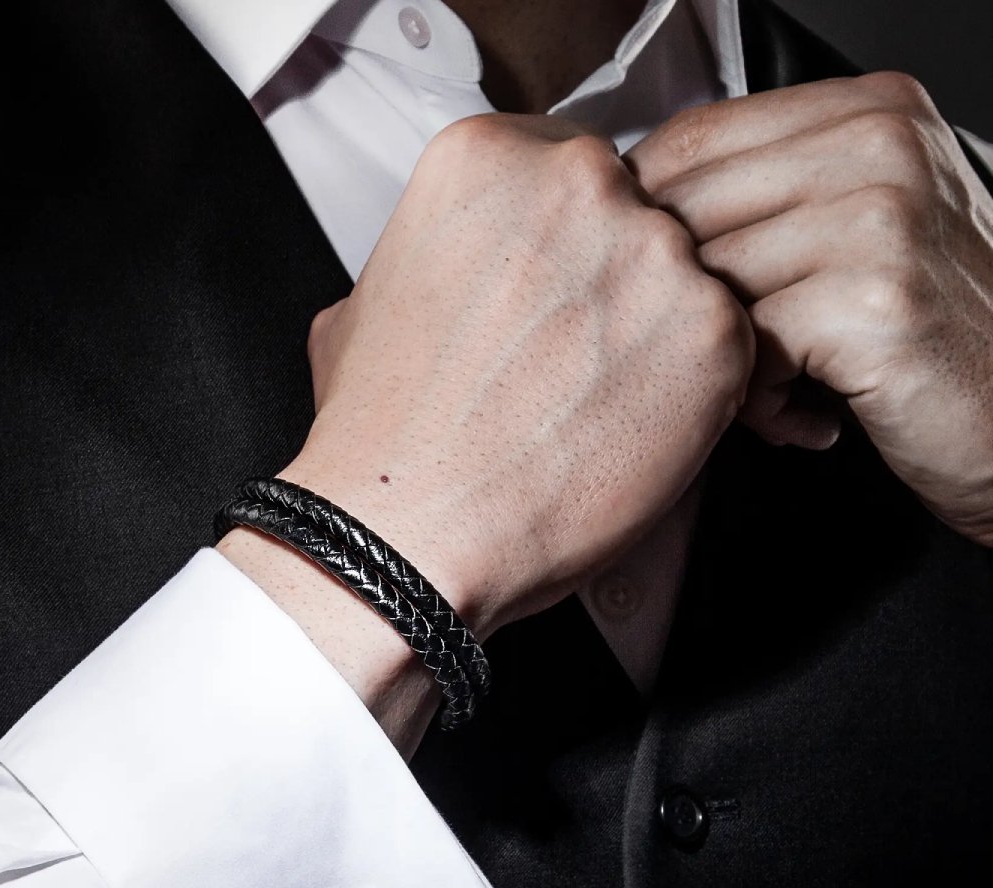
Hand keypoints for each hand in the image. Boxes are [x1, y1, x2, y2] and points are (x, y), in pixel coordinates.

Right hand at [284, 113, 752, 638]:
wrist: (412, 532)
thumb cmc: (384, 438)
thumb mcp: (364, 306)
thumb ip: (437, 256)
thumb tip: (459, 269)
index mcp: (485, 157)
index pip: (563, 174)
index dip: (559, 247)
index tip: (550, 291)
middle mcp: (577, 182)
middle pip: (630, 214)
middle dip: (608, 283)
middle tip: (567, 358)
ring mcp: (653, 252)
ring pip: (681, 280)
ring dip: (651, 336)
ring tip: (589, 406)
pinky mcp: (712, 331)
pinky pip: (722, 346)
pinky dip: (690, 392)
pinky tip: (624, 430)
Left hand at [627, 72, 992, 546]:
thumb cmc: (917, 335)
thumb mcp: (845, 236)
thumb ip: (760, 198)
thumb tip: (626, 207)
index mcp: (868, 110)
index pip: (690, 137)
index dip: (640, 222)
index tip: (640, 283)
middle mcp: (880, 144)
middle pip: (685, 211)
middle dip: (668, 302)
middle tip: (707, 354)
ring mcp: (882, 218)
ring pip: (706, 284)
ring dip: (711, 359)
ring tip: (765, 392)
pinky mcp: (874, 300)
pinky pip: (741, 345)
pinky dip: (751, 400)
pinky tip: (795, 416)